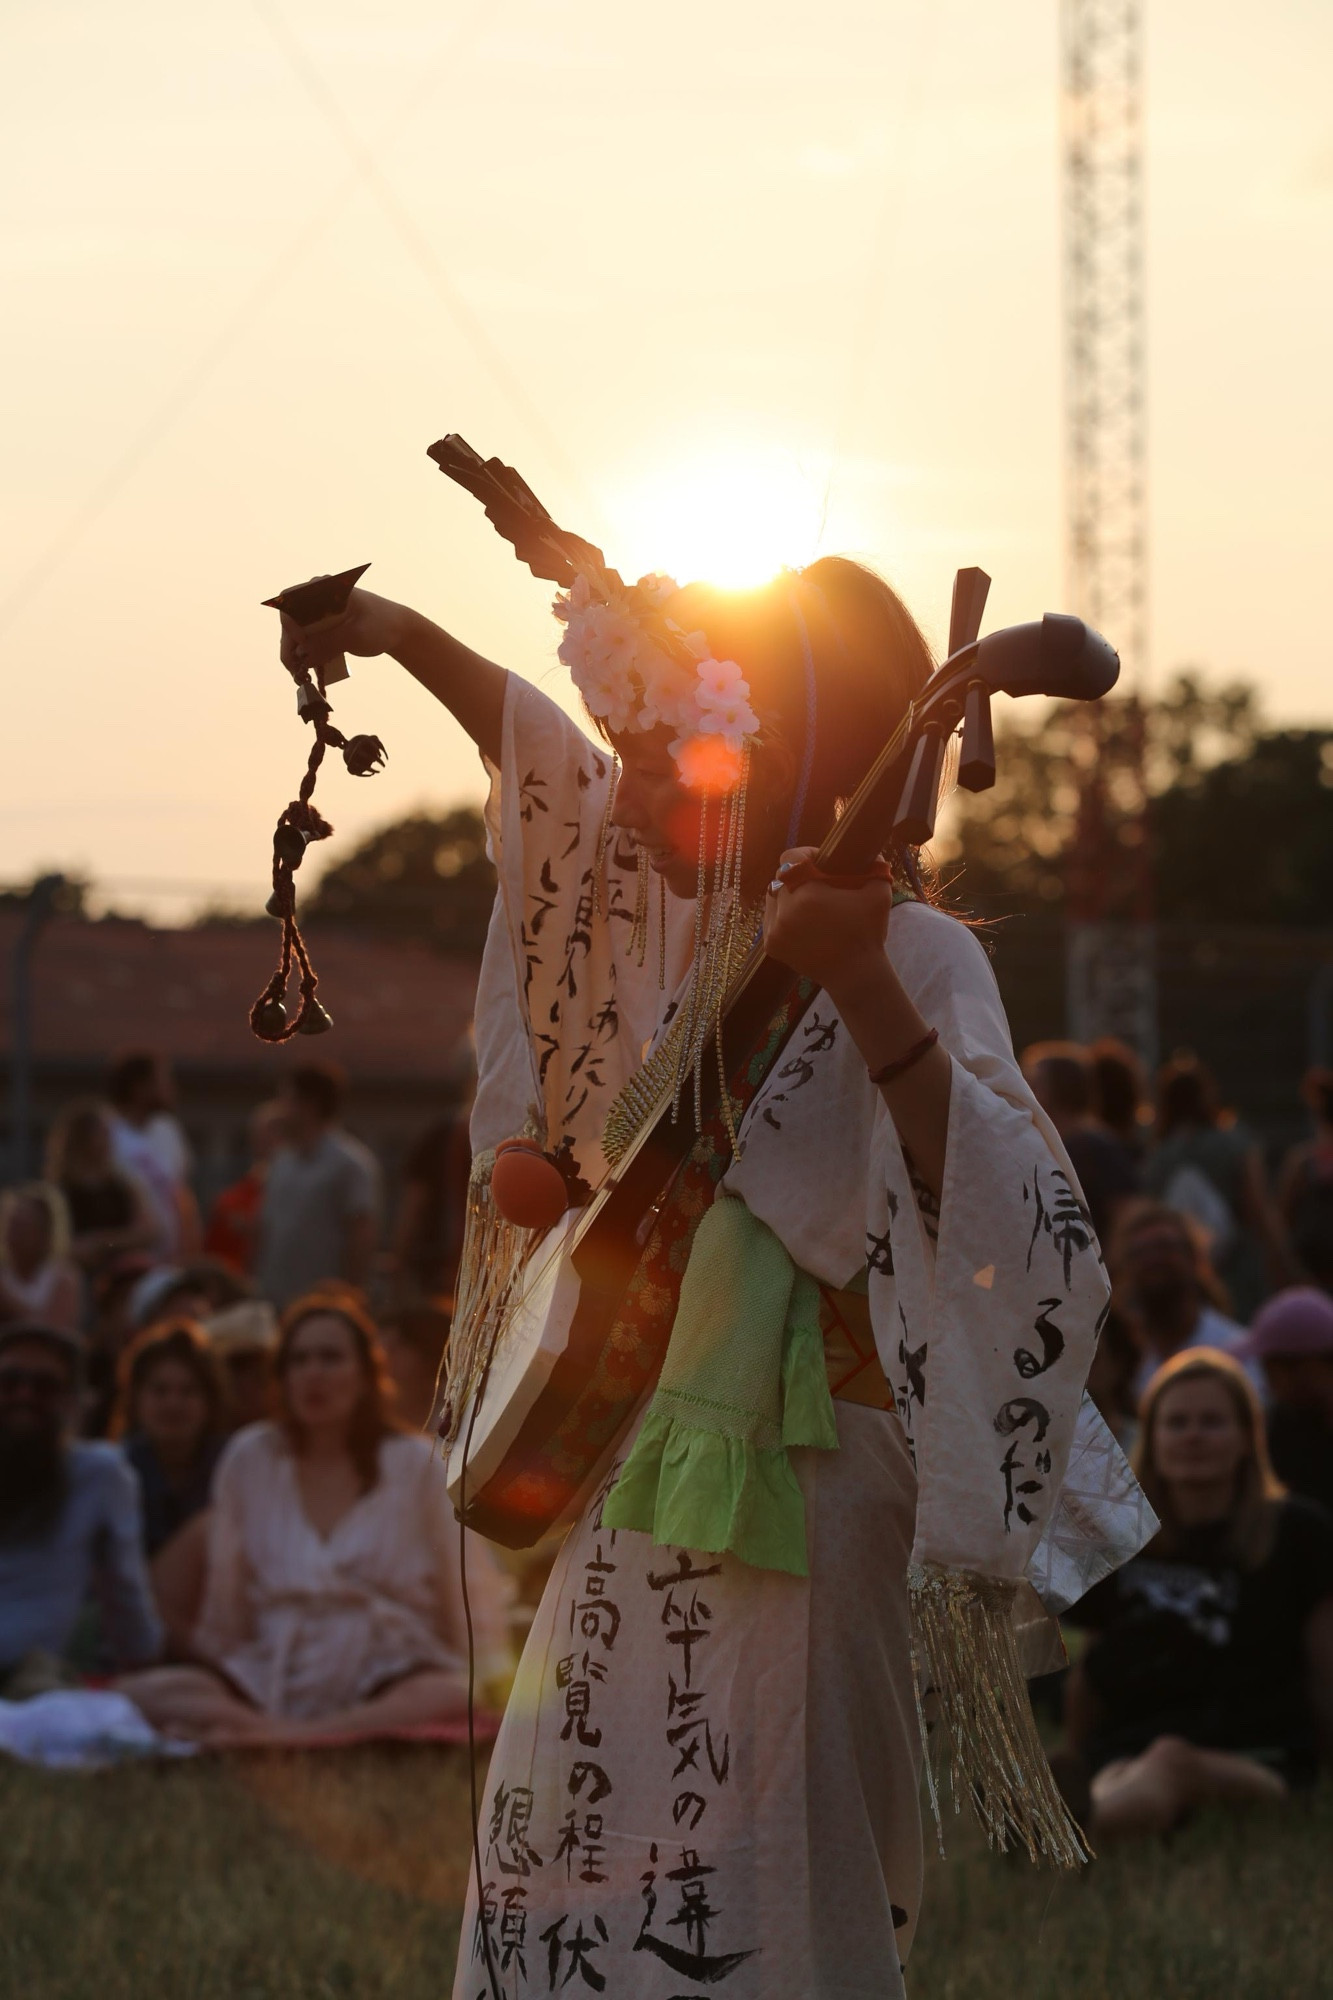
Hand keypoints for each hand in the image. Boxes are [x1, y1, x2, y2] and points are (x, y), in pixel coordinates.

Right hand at [278, 588, 409, 681]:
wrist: (397, 630)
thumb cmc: (381, 625)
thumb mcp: (357, 635)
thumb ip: (331, 643)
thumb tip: (303, 656)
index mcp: (324, 588)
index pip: (291, 598)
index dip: (289, 621)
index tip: (302, 642)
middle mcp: (315, 598)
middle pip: (289, 621)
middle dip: (289, 646)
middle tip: (296, 672)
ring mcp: (317, 614)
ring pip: (294, 635)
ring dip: (294, 655)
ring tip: (301, 677)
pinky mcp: (320, 629)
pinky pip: (304, 643)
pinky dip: (304, 658)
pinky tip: (308, 673)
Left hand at [761, 846, 892, 999]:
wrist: (854, 974)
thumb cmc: (868, 932)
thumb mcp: (879, 892)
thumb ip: (874, 866)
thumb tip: (869, 852)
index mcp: (807, 894)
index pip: (791, 858)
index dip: (806, 854)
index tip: (821, 862)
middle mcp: (784, 911)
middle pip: (780, 876)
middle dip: (797, 875)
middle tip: (817, 882)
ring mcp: (774, 930)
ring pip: (773, 897)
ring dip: (787, 894)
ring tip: (809, 902)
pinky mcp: (771, 944)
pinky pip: (771, 918)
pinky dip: (783, 915)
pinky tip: (803, 920)